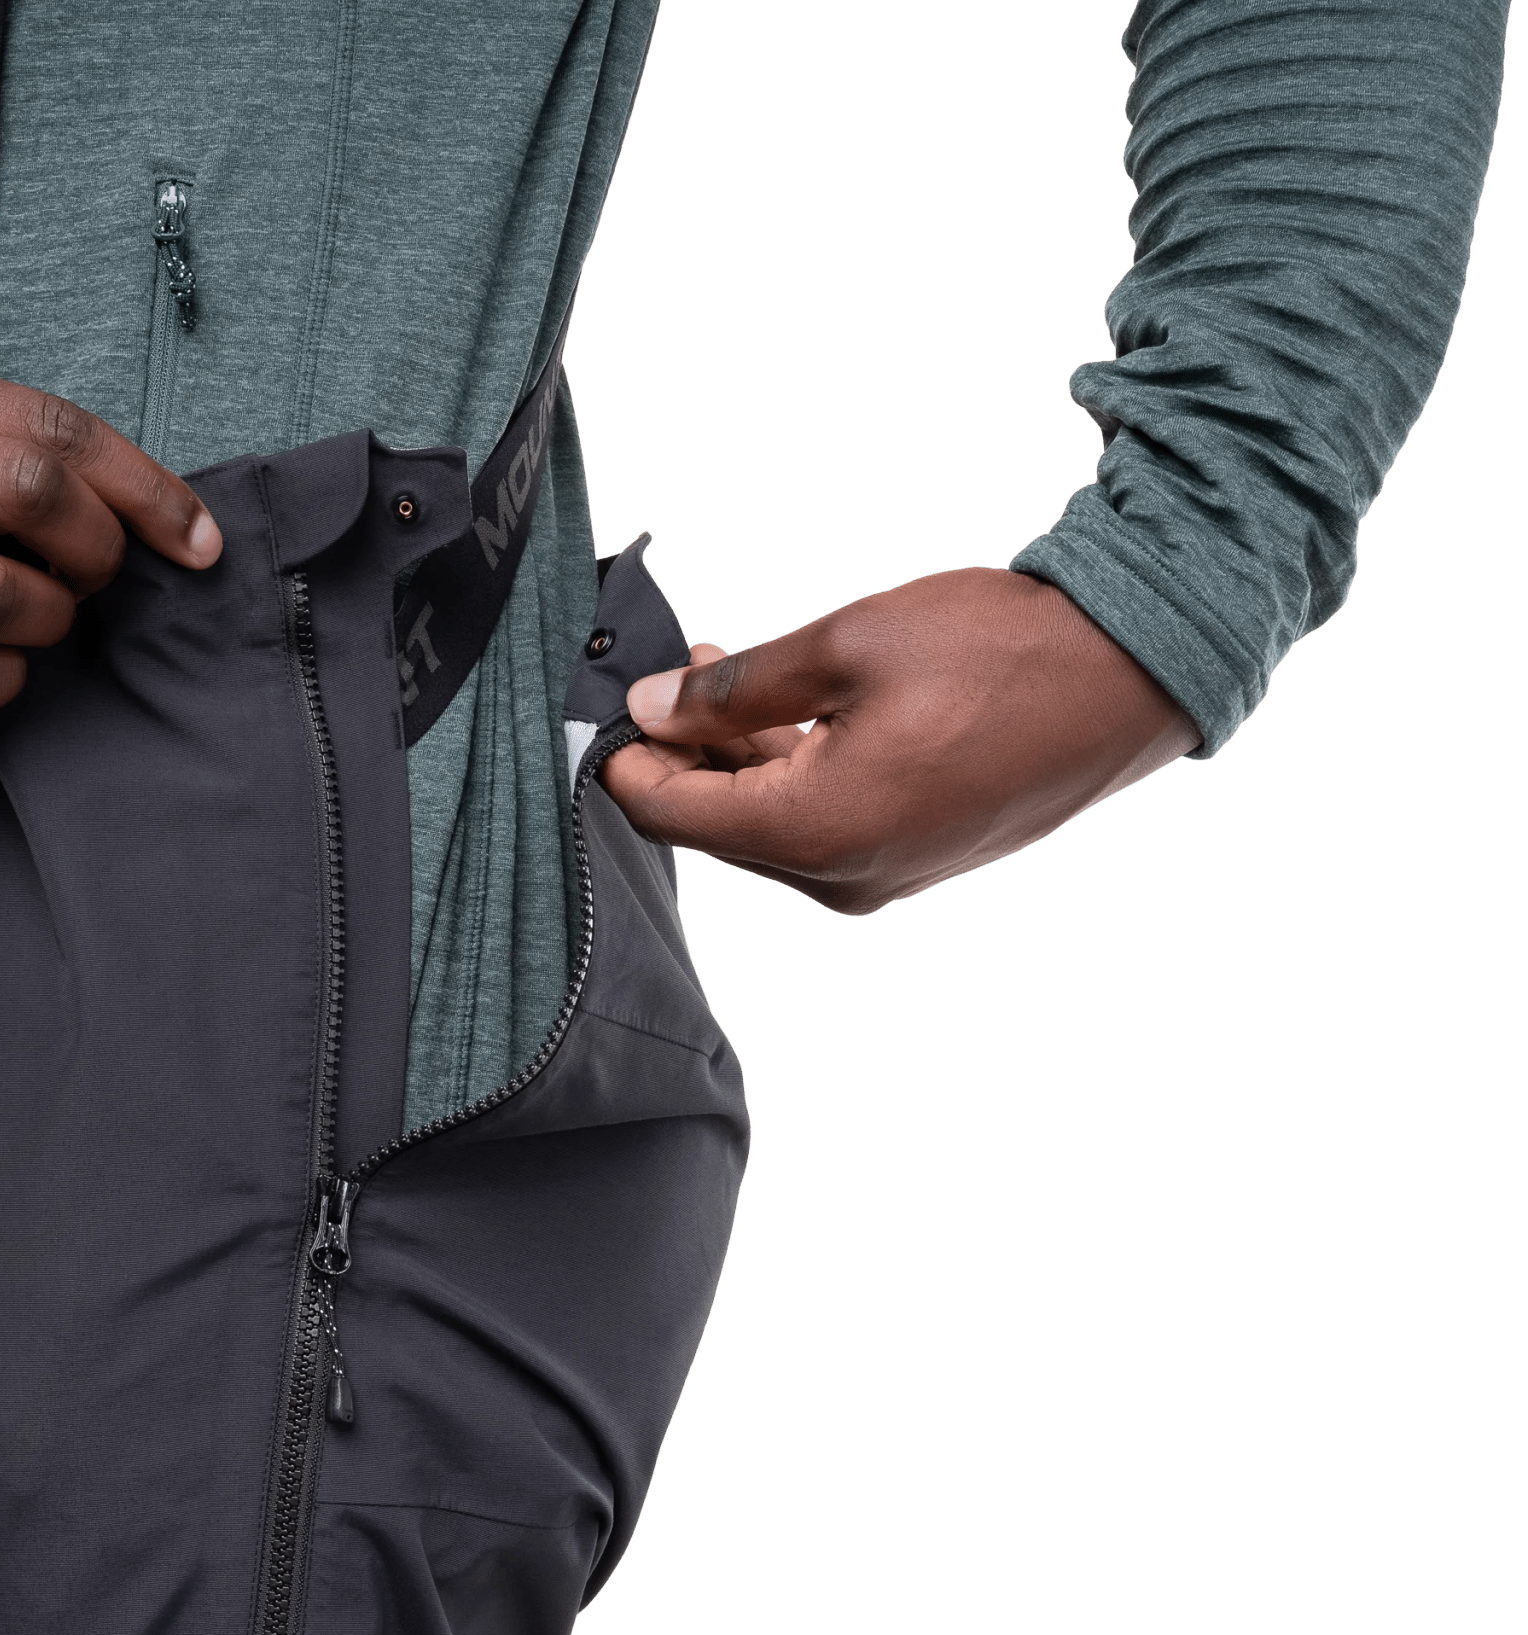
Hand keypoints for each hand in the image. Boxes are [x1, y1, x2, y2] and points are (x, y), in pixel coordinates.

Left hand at [600, 567, 1198, 913]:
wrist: (1131, 677)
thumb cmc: (997, 653)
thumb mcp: (846, 646)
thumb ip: (737, 687)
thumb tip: (654, 707)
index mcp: (813, 833)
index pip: (669, 814)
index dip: (627, 759)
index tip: (612, 700)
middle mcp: (839, 878)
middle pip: (716, 825)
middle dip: (684, 751)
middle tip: (674, 666)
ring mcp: (879, 879)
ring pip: (767, 823)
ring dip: (737, 755)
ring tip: (726, 672)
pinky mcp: (910, 861)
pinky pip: (819, 825)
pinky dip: (790, 772)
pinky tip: (790, 711)